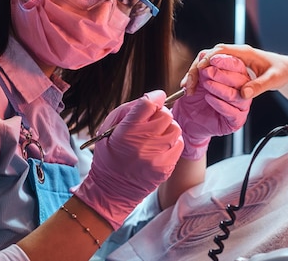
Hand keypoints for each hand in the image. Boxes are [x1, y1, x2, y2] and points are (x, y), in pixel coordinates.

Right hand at [73, 91, 182, 229]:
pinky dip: (172, 141)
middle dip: (160, 113)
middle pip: (166, 115)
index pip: (150, 103)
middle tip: (152, 120)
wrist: (111, 191)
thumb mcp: (108, 130)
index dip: (155, 96)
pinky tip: (160, 146)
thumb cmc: (108, 157)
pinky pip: (179, 144)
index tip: (155, 98)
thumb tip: (151, 99)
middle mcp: (144, 144)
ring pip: (175, 128)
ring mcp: (157, 157)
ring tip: (156, 134)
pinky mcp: (166, 167)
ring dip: (167, 127)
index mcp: (127, 132)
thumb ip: (129, 111)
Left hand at [172, 54, 250, 159]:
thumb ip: (201, 66)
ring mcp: (241, 106)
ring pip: (237, 95)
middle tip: (206, 72)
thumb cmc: (196, 96)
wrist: (188, 116)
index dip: (226, 61)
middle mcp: (242, 90)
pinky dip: (219, 103)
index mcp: (237, 76)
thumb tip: (205, 57)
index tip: (213, 59)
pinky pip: (232, 112)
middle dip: (222, 74)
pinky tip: (209, 98)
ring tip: (206, 85)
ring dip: (219, 88)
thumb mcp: (196, 77)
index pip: (238, 65)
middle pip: (240, 79)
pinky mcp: (237, 120)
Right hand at [183, 44, 287, 99]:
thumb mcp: (273, 80)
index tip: (200, 69)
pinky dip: (199, 78)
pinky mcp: (226, 68)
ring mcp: (229, 61)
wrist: (283, 70)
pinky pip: (209, 70)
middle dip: (196, 68)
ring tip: (186, 88)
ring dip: (195, 74)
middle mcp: (233, 54)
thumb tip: (243, 94)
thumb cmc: (280, 72)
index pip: (221, 50)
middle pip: (209, 55)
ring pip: (206, 63)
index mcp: (244, 52)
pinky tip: (192, 89)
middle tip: (188, 84)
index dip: (209, 58)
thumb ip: (259, 86)